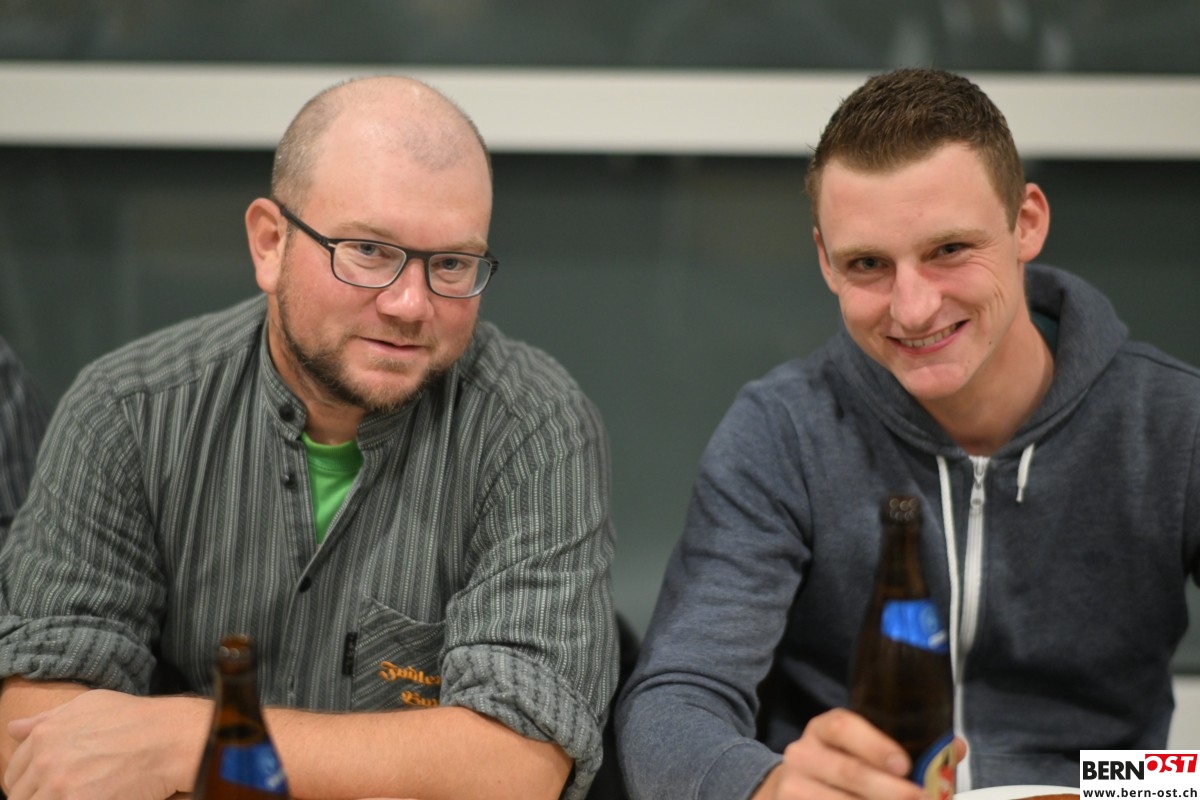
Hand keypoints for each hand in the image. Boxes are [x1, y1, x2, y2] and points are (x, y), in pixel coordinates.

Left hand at [4, 689, 208, 799]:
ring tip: (80, 795)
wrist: (170, 738)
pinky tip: (93, 798)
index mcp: (44, 736)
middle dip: (40, 796)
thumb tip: (13, 729)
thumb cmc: (135, 718)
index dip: (29, 783)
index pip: (14, 774)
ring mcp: (61, 786)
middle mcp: (46, 761)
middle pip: (21, 797)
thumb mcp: (89, 705)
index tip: (49, 786)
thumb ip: (46, 719)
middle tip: (68, 792)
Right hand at [754, 708, 965, 799]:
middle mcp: (803, 754)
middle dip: (891, 791)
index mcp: (823, 730)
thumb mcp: (860, 749)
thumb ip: (903, 748)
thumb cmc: (839, 767)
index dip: (875, 745)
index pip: (842, 727)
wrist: (792, 789)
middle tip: (923, 798)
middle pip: (849, 771)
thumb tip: (955, 747)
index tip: (904, 764)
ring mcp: (794, 786)